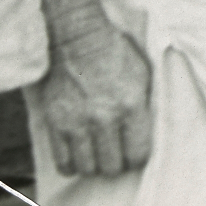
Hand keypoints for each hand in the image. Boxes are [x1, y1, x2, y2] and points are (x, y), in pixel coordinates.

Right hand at [27, 21, 153, 178]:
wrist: (79, 37)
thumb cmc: (115, 53)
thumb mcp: (144, 74)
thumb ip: (148, 106)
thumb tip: (150, 136)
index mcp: (131, 104)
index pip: (138, 154)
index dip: (137, 157)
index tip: (134, 152)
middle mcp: (104, 117)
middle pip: (112, 166)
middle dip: (117, 163)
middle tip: (116, 153)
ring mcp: (77, 121)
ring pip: (88, 168)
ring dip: (94, 165)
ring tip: (97, 154)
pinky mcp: (54, 123)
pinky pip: (63, 162)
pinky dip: (71, 165)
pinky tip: (79, 156)